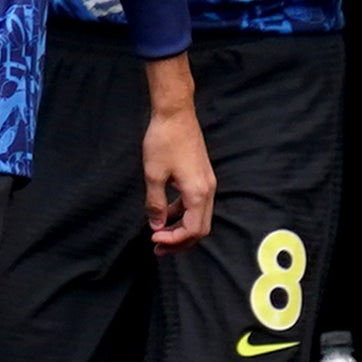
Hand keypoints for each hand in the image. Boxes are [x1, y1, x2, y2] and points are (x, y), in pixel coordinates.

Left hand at [141, 54, 214, 248]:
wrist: (175, 113)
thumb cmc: (163, 141)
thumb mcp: (153, 175)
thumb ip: (156, 204)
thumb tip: (156, 225)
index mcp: (198, 192)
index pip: (191, 230)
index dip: (173, 240)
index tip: (153, 239)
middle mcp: (208, 190)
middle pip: (200, 228)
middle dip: (179, 241)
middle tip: (157, 248)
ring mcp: (207, 183)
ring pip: (198, 217)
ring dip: (180, 228)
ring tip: (158, 234)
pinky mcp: (202, 176)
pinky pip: (195, 204)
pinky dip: (181, 213)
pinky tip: (164, 213)